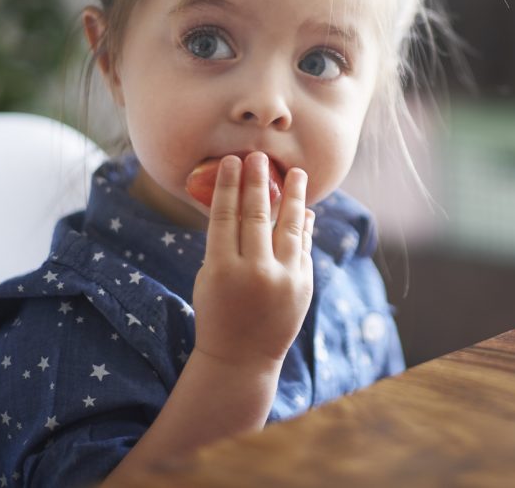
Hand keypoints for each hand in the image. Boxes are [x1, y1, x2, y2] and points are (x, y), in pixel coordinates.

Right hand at [191, 153, 314, 366]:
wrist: (241, 357)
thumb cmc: (218, 312)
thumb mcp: (209, 277)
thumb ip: (225, 244)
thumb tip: (246, 205)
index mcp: (221, 269)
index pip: (225, 216)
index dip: (229, 186)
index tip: (232, 162)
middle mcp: (254, 272)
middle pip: (257, 215)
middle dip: (258, 182)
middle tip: (259, 157)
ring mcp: (283, 279)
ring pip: (290, 227)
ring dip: (294, 196)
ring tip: (297, 173)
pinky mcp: (303, 285)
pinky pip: (304, 247)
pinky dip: (304, 226)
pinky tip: (304, 209)